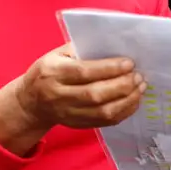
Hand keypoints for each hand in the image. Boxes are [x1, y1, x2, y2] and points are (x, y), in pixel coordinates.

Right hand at [15, 44, 145, 130]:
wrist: (30, 102)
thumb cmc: (48, 72)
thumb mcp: (56, 54)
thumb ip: (80, 48)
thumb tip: (112, 45)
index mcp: (53, 73)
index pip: (84, 72)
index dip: (109, 68)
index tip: (129, 63)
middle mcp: (59, 96)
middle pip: (95, 94)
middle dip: (122, 85)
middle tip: (138, 76)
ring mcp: (68, 114)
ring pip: (102, 112)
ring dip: (127, 100)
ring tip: (140, 87)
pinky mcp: (77, 125)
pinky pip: (105, 122)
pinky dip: (123, 112)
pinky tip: (133, 100)